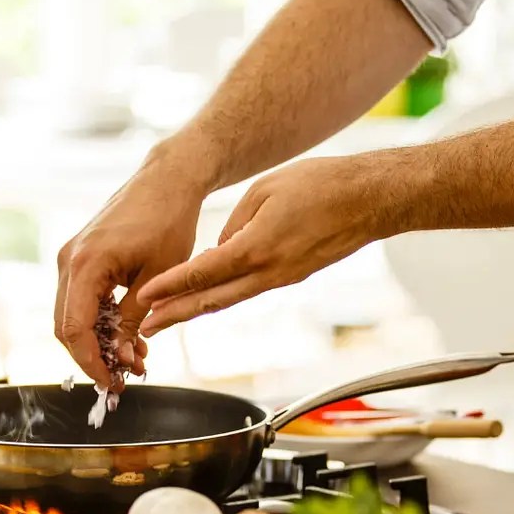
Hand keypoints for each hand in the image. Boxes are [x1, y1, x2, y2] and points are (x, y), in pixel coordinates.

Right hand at [55, 158, 206, 387]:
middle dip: (93, 358)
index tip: (112, 383)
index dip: (91, 362)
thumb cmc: (169, 222)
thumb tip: (122, 358)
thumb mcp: (158, 278)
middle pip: (66, 327)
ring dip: (98, 343)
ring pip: (72, 316)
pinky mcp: (81, 258)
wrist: (167, 181)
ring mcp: (71, 258)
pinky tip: (128, 337)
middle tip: (123, 379)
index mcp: (85, 264)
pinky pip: (81, 300)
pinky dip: (101, 323)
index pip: (74, 329)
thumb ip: (134, 319)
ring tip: (134, 360)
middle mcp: (69, 260)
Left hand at [137, 154, 403, 335]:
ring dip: (196, 311)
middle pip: (211, 300)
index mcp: (257, 247)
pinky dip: (222, 296)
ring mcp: (281, 279)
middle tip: (145, 328)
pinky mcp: (291, 277)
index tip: (144, 298)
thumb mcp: (266, 190)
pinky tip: (205, 297)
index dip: (171, 287)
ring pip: (229, 300)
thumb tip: (217, 249)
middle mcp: (268, 272)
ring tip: (166, 320)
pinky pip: (249, 290)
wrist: (370, 200)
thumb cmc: (322, 185)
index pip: (204, 272)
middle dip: (175, 315)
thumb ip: (235, 223)